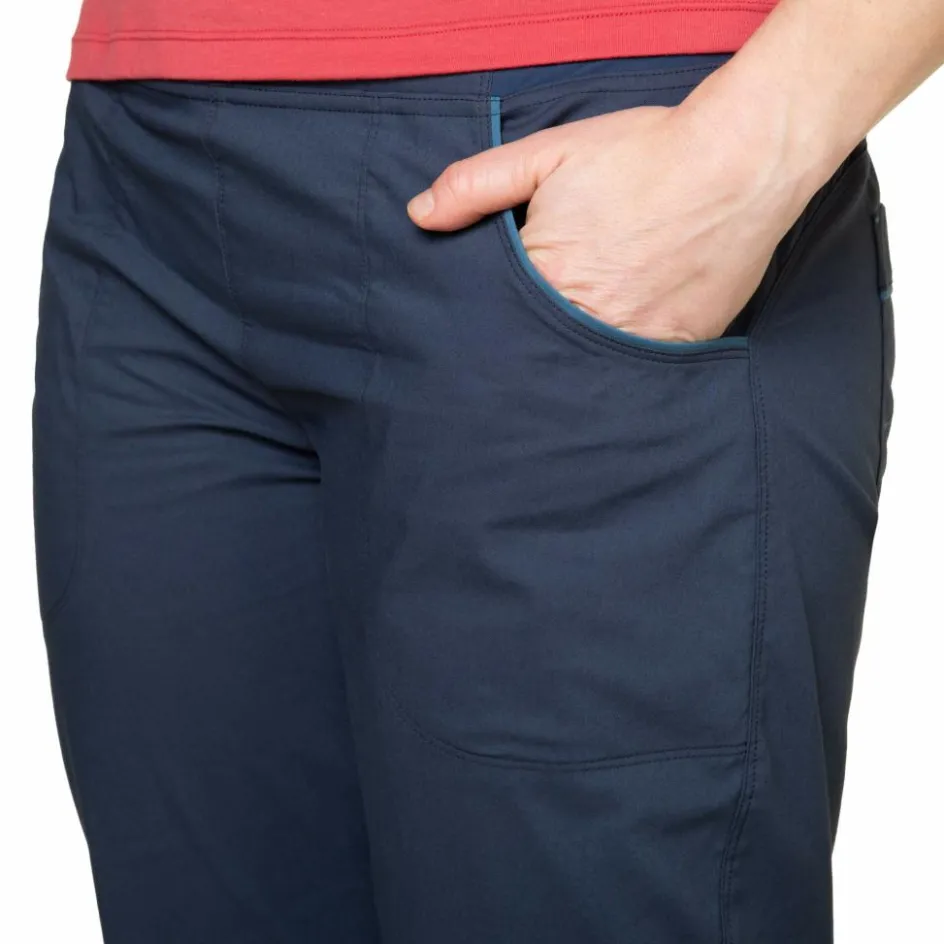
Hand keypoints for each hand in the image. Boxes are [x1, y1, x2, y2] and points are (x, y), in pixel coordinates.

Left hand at [407, 101, 809, 342]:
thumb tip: (420, 214)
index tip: (484, 332)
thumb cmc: (645, 155)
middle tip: (537, 340)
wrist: (741, 162)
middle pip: (539, 353)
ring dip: (574, 360)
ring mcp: (635, 341)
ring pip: (584, 369)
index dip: (490, 324)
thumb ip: (477, 185)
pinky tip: (621, 337)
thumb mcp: (550, 153)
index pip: (496, 323)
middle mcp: (587, 322)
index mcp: (546, 280)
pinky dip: (622, 362)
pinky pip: (637, 370)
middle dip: (530, 348)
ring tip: (579, 344)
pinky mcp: (677, 347)